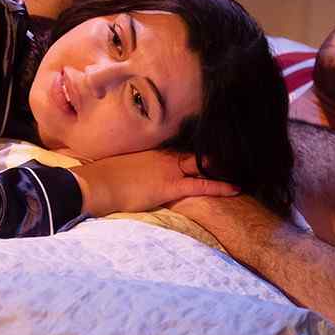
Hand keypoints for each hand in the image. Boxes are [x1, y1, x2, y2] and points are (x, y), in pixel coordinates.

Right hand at [71, 150, 235, 216]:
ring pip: (201, 165)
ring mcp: (168, 169)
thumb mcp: (118, 167)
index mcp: (151, 150)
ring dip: (220, 168)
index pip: (180, 147)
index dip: (197, 149)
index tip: (212, 147)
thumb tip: (131, 171)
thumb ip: (131, 166)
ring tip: (240, 168)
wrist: (94, 184)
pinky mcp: (170, 186)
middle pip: (195, 152)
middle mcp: (163, 155)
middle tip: (235, 154)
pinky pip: (201, 185)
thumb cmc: (100, 178)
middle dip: (213, 155)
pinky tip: (235, 187)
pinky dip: (219, 186)